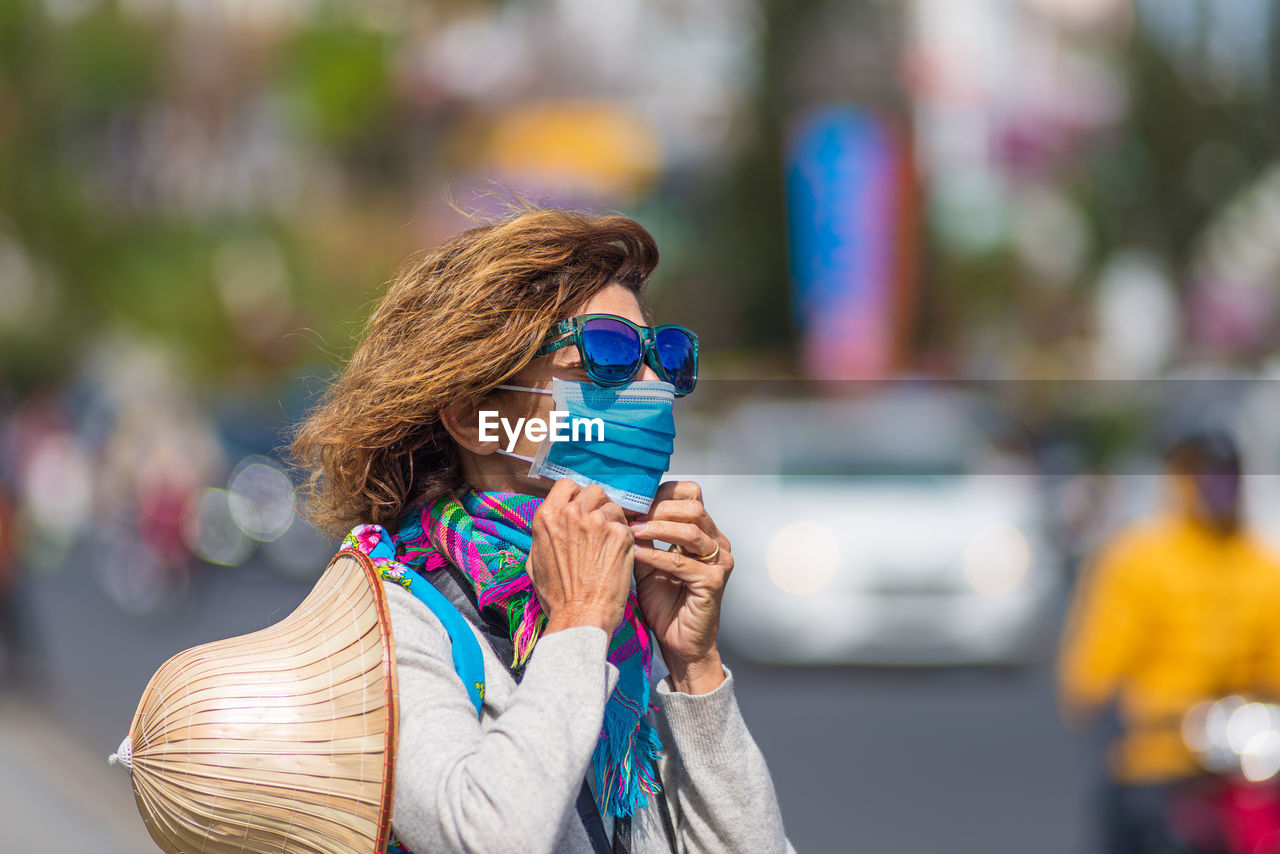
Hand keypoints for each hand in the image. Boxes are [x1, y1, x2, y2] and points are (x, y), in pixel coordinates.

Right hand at [528, 480, 634, 634]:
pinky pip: (627, 526)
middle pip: (594, 491)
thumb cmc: (557, 596)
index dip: (577, 495)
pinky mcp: (619, 535)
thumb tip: (551, 523)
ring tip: (609, 545)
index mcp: (548, 516)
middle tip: (600, 527)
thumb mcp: (535, 561)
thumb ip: (544, 535)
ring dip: (613, 522)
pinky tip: (619, 555)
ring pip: (613, 507)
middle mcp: (571, 513)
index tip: (583, 507)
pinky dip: (625, 538)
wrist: (580, 617)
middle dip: (598, 506)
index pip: (567, 485)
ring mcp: (597, 522)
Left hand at [630, 481, 732, 693]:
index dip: (662, 493)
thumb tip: (620, 506)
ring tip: (631, 532)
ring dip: (656, 529)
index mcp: (705, 532)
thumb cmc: (664, 602)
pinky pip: (681, 562)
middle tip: (630, 515)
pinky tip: (635, 555)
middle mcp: (718, 542)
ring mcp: (720, 562)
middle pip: (693, 507)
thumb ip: (642, 535)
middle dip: (658, 509)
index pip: (691, 494)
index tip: (633, 501)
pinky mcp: (713, 582)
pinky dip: (655, 556)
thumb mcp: (648, 560)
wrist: (678, 643)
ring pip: (690, 531)